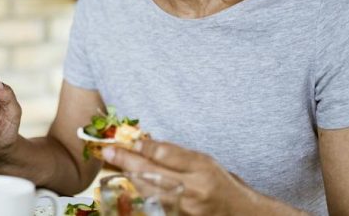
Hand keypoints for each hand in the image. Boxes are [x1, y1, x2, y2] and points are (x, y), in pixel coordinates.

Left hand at [104, 139, 257, 215]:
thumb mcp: (204, 161)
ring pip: (148, 191)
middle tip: (109, 152)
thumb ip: (176, 154)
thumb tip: (144, 144)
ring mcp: (185, 209)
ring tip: (113, 166)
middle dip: (127, 161)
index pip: (167, 154)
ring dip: (128, 178)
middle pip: (152, 172)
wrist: (239, 213)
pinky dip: (139, 194)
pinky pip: (152, 206)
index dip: (145, 146)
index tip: (129, 140)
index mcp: (203, 168)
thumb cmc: (221, 183)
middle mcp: (194, 190)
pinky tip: (129, 186)